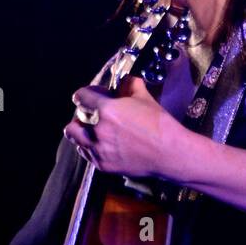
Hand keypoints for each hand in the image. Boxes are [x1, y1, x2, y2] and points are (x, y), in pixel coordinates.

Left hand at [63, 75, 184, 179]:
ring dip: (80, 132)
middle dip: (81, 115)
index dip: (84, 94)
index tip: (89, 95)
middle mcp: (98, 130)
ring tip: (91, 130)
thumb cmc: (159, 124)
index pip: (81, 97)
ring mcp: (99, 149)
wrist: (170, 153)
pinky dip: (89, 147)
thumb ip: (130, 85)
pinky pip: (86, 153)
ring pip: (75, 138)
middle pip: (75, 120)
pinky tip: (100, 143)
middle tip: (91, 114)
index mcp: (107, 110)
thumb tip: (125, 79)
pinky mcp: (103, 164)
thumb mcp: (144, 98)